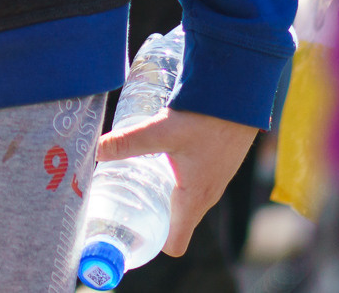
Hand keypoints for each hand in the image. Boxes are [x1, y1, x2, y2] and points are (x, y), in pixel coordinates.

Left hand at [96, 107, 257, 257]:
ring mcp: (213, 179)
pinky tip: (160, 155)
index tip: (129, 229)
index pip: (176, 243)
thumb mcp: (163, 131)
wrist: (241, 95)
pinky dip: (176, 177)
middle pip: (176, 222)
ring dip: (162, 194)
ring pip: (184, 200)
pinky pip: (193, 182)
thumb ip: (129, 141)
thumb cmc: (207, 119)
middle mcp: (206, 195)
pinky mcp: (216, 162)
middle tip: (123, 197)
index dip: (152, 242)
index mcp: (194, 199)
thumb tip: (96, 150)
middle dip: (150, 215)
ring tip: (137, 173)